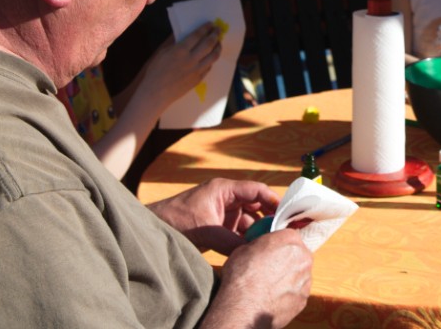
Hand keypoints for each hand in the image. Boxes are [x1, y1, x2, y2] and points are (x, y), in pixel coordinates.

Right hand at [137, 23, 222, 107]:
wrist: (156, 93)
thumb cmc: (155, 71)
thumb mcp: (161, 53)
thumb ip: (173, 41)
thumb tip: (181, 32)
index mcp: (180, 50)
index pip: (197, 35)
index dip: (205, 28)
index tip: (211, 23)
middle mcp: (191, 59)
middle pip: (208, 44)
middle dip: (215, 34)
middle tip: (218, 30)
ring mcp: (197, 70)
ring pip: (213, 56)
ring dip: (218, 47)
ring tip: (219, 42)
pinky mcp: (199, 79)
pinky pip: (209, 67)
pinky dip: (212, 59)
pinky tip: (211, 56)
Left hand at [148, 178, 279, 254]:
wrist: (152, 230)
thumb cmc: (174, 219)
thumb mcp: (204, 230)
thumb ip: (228, 240)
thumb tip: (251, 252)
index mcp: (224, 189)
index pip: (255, 190)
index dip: (273, 200)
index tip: (287, 212)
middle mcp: (227, 199)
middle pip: (256, 204)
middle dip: (270, 216)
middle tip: (284, 230)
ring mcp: (224, 213)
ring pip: (250, 220)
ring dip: (259, 231)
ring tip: (271, 242)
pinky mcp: (219, 226)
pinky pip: (240, 231)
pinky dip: (248, 239)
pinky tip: (255, 249)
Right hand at [201, 229, 312, 328]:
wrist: (242, 308)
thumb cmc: (240, 276)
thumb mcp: (244, 248)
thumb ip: (262, 245)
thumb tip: (262, 249)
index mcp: (290, 239)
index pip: (289, 236)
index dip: (279, 245)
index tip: (271, 252)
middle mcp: (303, 257)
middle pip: (298, 255)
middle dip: (287, 260)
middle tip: (270, 270)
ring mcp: (306, 279)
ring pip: (300, 274)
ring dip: (289, 278)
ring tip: (270, 286)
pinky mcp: (304, 298)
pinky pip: (298, 292)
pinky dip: (289, 294)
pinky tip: (273, 298)